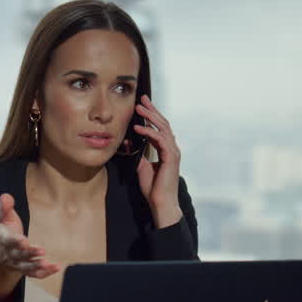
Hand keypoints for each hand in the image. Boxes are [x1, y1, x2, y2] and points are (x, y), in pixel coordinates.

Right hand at [0, 194, 59, 301]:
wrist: (1, 252)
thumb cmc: (6, 230)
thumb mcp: (3, 217)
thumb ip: (5, 207)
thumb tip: (5, 196)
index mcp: (5, 240)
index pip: (9, 241)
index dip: (16, 241)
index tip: (24, 241)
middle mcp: (11, 254)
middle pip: (20, 255)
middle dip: (30, 254)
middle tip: (42, 251)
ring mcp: (19, 264)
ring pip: (27, 268)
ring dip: (37, 266)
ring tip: (47, 263)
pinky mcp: (27, 270)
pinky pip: (35, 274)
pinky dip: (45, 272)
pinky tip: (56, 267)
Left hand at [132, 95, 182, 228]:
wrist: (161, 202)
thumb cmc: (153, 188)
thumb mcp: (142, 167)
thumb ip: (138, 154)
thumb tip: (128, 143)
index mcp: (166, 149)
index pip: (160, 127)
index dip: (152, 115)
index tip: (142, 105)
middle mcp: (172, 148)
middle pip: (163, 123)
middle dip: (152, 110)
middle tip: (142, 99)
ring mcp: (173, 152)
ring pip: (163, 127)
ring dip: (150, 116)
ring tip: (139, 108)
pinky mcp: (171, 157)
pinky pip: (160, 139)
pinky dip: (149, 131)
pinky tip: (138, 127)